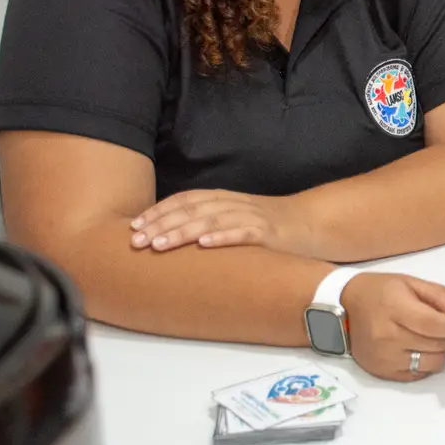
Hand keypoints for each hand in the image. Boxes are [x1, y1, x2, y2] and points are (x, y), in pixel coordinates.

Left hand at [130, 190, 308, 254]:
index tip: (134, 226)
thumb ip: (207, 223)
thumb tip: (167, 238)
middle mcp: (234, 203)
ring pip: (212, 220)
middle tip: (137, 241)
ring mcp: (252, 217)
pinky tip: (204, 245)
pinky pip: (243, 233)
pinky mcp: (269, 233)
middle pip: (192, 209)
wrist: (310, 225)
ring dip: (183, 232)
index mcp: (223, 199)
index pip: (184, 200)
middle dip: (161, 224)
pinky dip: (223, 237)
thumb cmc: (268, 228)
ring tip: (159, 244)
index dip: (158, 211)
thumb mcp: (234, 219)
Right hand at [340, 272, 444, 381]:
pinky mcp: (383, 373)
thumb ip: (441, 296)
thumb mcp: (411, 283)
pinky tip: (419, 348)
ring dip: (441, 349)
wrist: (343, 307)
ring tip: (431, 336)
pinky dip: (427, 362)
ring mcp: (385, 358)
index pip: (437, 325)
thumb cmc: (380, 292)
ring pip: (433, 362)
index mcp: (395, 309)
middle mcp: (388, 337)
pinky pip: (419, 374)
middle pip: (438, 344)